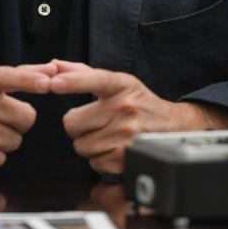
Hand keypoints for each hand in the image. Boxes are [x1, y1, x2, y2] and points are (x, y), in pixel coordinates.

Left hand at [50, 60, 227, 173]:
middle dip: (77, 126)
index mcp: (121, 85)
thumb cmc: (138, 102)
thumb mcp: (117, 82)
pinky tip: (114, 149)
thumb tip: (53, 65)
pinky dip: (100, 160)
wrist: (174, 126)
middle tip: (94, 122)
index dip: (72, 81)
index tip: (54, 82)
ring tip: (108, 135)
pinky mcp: (127, 157)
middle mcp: (125, 107)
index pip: (94, 79)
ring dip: (89, 144)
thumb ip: (82, 73)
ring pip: (81, 145)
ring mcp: (127, 133)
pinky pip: (94, 163)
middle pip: (72, 122)